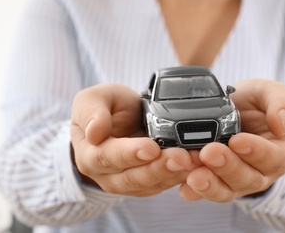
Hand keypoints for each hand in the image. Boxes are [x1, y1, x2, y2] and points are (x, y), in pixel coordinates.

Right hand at [70, 84, 192, 195]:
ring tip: (195, 161)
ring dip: (173, 174)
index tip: (151, 147)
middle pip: (132, 177)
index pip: (107, 157)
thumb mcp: (94, 99)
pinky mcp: (146, 184)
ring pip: (150, 184)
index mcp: (88, 153)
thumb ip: (91, 112)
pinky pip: (162, 185)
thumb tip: (94, 132)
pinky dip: (180, 176)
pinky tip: (196, 166)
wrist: (118, 121)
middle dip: (159, 167)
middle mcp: (105, 174)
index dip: (130, 153)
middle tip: (182, 157)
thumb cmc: (105, 108)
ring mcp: (126, 182)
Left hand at [179, 79, 284, 201]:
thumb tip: (281, 123)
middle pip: (247, 178)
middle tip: (208, 152)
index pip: (273, 157)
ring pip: (226, 190)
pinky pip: (207, 192)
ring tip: (192, 173)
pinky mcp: (216, 184)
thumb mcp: (271, 92)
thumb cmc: (256, 103)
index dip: (256, 151)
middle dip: (226, 166)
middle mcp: (261, 172)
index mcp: (281, 151)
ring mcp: (238, 181)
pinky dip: (194, 192)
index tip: (237, 140)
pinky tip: (184, 188)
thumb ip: (284, 103)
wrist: (234, 109)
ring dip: (209, 183)